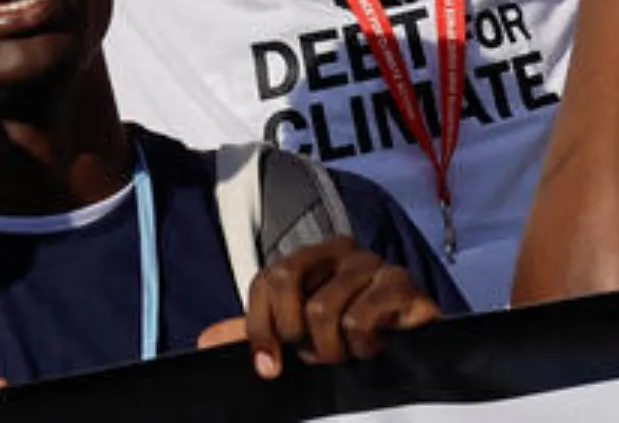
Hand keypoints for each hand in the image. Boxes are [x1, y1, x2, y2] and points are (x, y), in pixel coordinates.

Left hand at [199, 236, 440, 377]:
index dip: (259, 327)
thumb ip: (256, 334)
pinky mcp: (403, 285)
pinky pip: (361, 318)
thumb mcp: (299, 337)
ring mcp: (373, 263)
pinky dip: (361, 345)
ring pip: (324, 309)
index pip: (266, 279)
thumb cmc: (352, 337)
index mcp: (311, 257)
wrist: (413, 348)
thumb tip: (205, 340)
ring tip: (350, 351)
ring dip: (333, 348)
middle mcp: (341, 251)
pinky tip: (374, 346)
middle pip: (286, 282)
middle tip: (317, 354)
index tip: (268, 368)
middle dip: (297, 336)